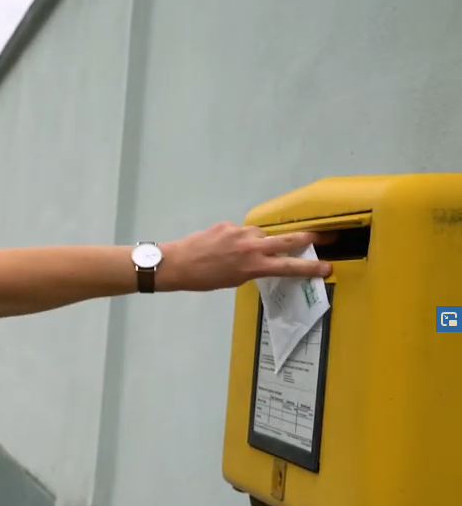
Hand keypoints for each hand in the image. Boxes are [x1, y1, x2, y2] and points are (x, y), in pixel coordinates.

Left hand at [157, 222, 333, 291]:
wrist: (177, 263)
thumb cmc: (204, 279)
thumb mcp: (234, 280)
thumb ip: (253, 269)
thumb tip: (263, 260)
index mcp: (254, 266)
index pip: (289, 266)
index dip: (310, 268)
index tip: (327, 267)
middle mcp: (251, 247)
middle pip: (288, 240)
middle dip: (309, 238)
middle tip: (325, 236)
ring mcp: (239, 232)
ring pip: (262, 234)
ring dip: (262, 241)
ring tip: (247, 250)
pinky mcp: (227, 224)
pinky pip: (241, 231)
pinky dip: (239, 238)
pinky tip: (225, 246)